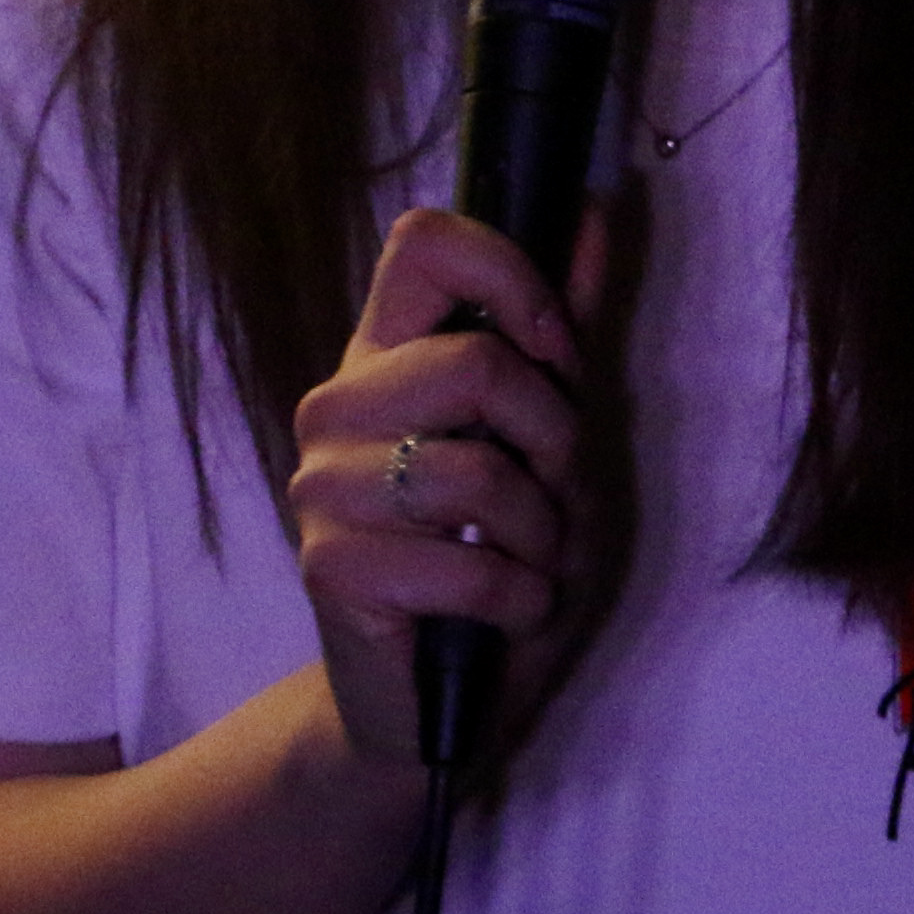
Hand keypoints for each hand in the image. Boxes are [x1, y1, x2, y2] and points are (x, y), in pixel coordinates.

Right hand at [284, 204, 612, 777]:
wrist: (432, 702)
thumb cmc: (493, 561)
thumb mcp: (549, 442)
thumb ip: (560, 331)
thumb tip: (591, 211)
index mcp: (387, 355)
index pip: (423, 243)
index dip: (509, 276)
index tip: (553, 350)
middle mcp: (338, 406)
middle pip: (474, 360)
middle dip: (553, 441)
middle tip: (551, 497)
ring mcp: (322, 486)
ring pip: (478, 470)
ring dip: (541, 537)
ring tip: (528, 565)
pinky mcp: (328, 567)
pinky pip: (464, 566)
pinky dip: (517, 601)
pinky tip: (506, 615)